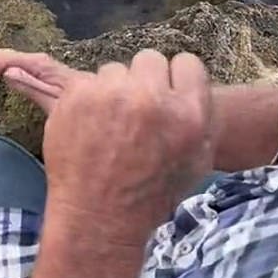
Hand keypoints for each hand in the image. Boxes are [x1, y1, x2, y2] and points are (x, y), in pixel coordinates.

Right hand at [0, 48, 86, 115]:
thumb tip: (8, 72)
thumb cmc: (83, 120)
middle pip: (12, 55)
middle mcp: (46, 65)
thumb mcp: (58, 108)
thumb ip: (34, 89)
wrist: (103, 125)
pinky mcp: (47, 77)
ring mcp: (47, 70)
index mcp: (48, 70)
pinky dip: (2, 63)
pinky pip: (20, 65)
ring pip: (14, 57)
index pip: (14, 60)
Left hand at [42, 49, 212, 235]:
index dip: (176, 80)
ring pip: (115, 70)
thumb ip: (200, 118)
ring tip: (110, 125)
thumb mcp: (196, 162)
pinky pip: (87, 82)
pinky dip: (86, 100)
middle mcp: (151, 98)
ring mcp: (110, 94)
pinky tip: (89, 127)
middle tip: (136, 111)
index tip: (166, 95)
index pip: (187, 63)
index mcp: (188, 114)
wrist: (98, 218)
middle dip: (144, 81)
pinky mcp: (77, 95)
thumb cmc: (150, 195)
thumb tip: (192, 84)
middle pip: (150, 60)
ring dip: (113, 90)